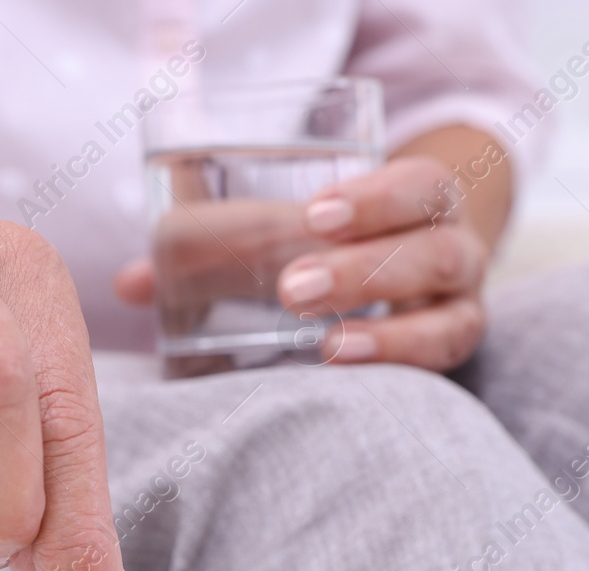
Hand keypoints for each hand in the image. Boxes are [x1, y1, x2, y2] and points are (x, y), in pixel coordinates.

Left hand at [115, 155, 489, 371]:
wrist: (417, 292)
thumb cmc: (334, 252)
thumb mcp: (286, 233)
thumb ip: (211, 248)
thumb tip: (129, 283)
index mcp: (421, 203)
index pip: (420, 186)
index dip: (375, 197)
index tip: (313, 214)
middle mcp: (455, 254)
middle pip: (436, 248)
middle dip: (364, 268)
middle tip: (292, 289)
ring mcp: (459, 312)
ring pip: (450, 314)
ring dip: (383, 326)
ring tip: (324, 344)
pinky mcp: (450, 361)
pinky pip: (442, 365)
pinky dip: (399, 363)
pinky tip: (346, 367)